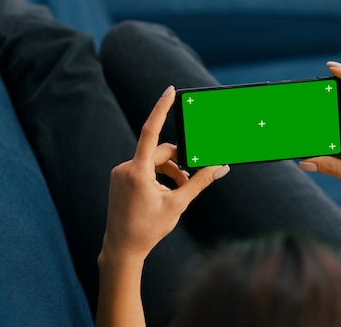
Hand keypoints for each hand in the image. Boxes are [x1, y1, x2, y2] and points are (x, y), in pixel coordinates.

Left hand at [101, 86, 229, 263]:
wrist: (122, 249)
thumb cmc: (148, 229)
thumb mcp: (179, 204)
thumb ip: (200, 182)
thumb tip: (220, 167)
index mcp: (138, 172)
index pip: (150, 131)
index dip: (161, 109)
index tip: (170, 91)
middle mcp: (126, 168)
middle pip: (160, 152)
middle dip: (179, 163)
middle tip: (192, 179)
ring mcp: (121, 173)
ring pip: (152, 161)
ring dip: (169, 172)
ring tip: (180, 191)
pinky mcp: (120, 179)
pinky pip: (143, 169)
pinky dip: (158, 176)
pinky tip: (164, 193)